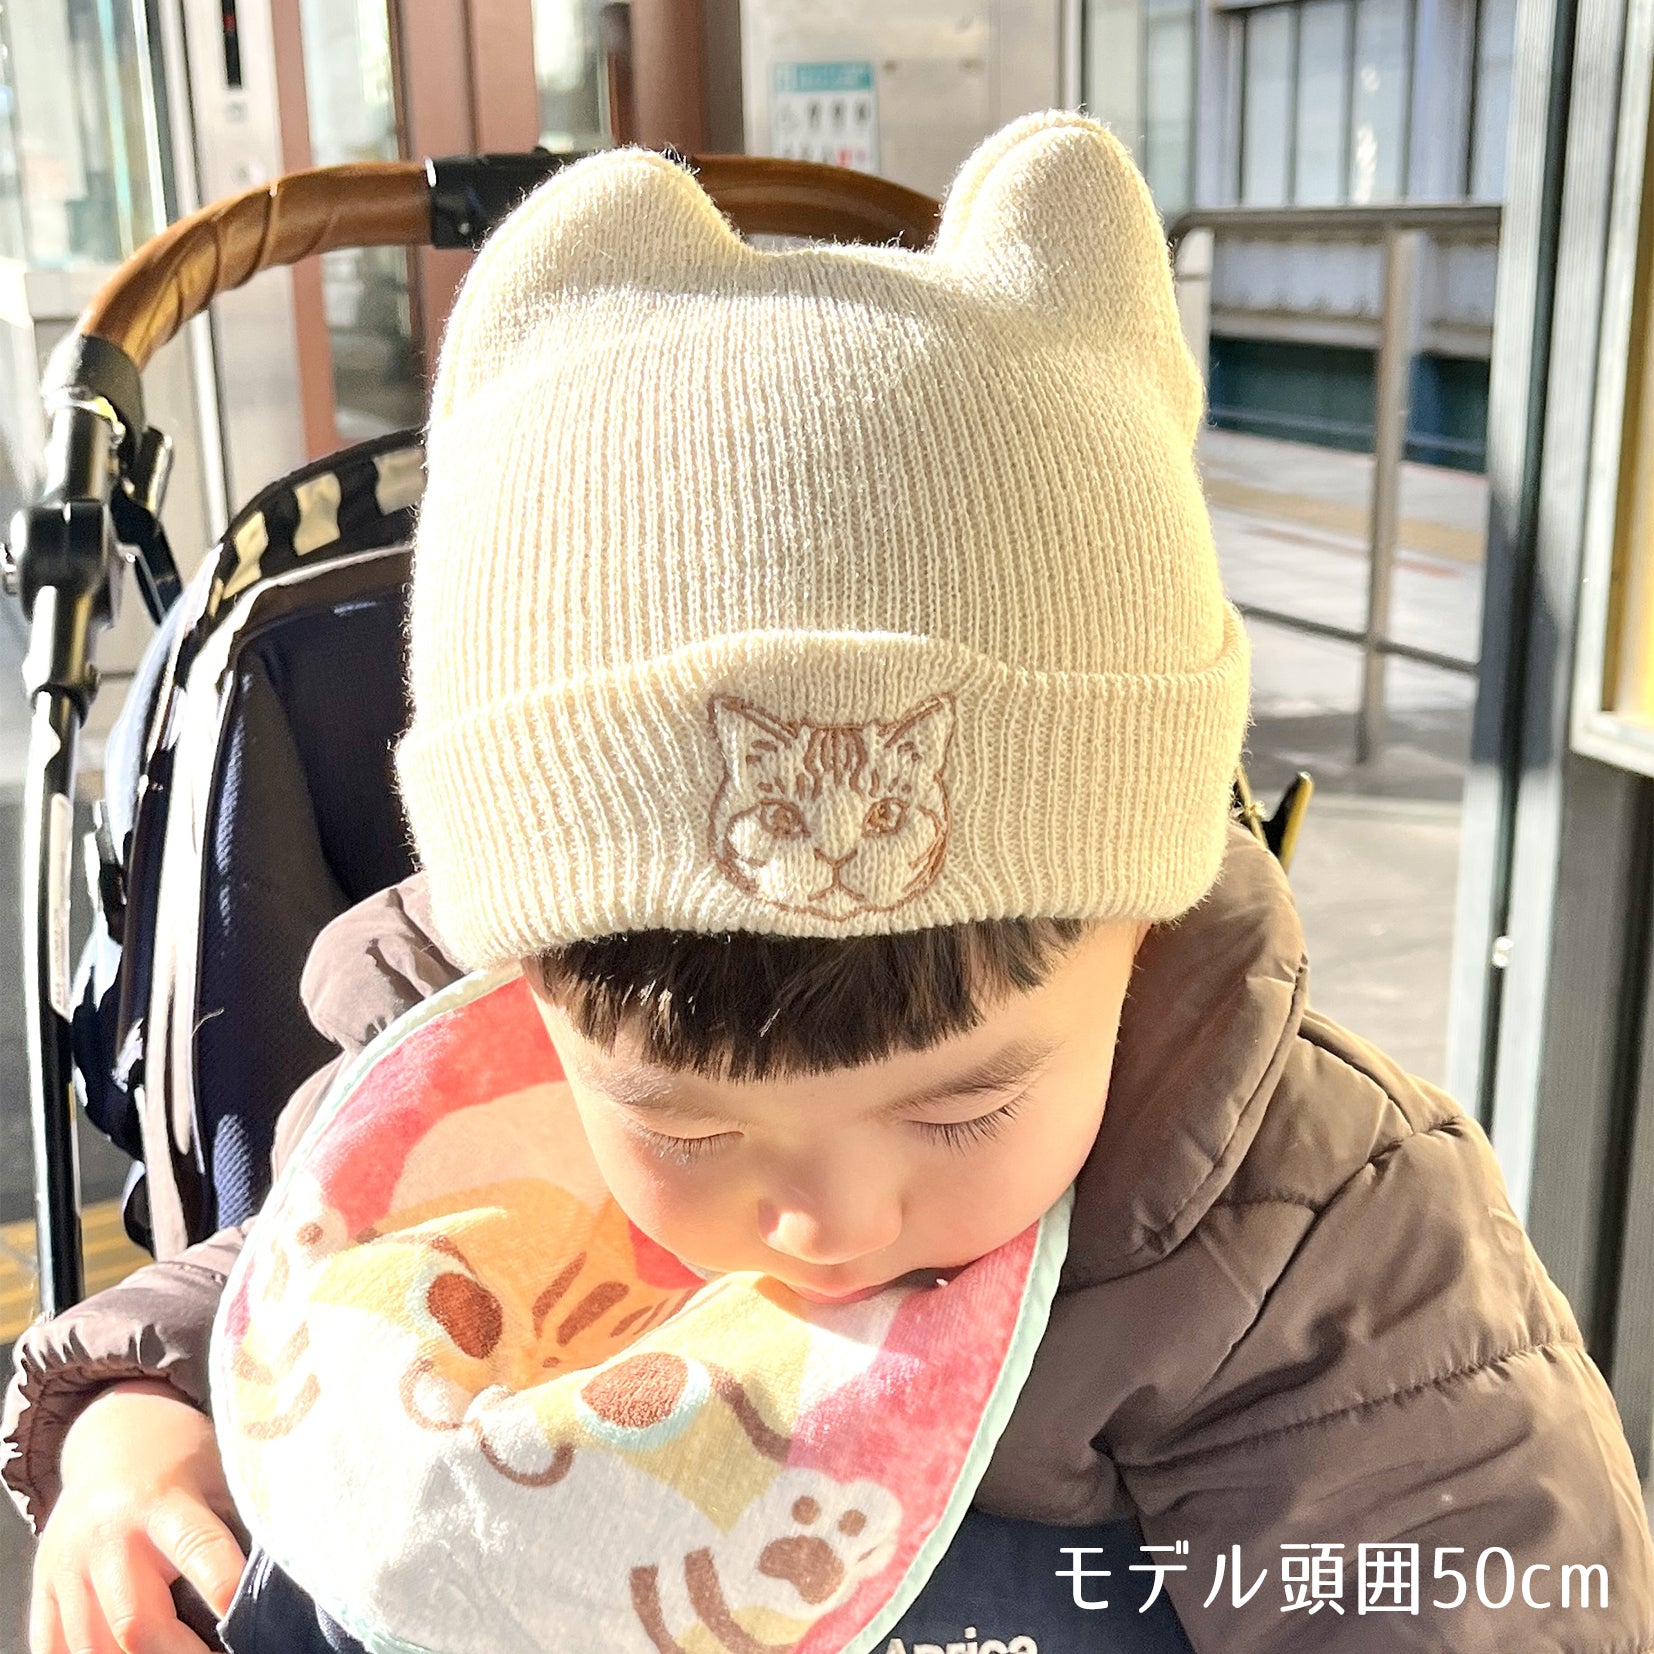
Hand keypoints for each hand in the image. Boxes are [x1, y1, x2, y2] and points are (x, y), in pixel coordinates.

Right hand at [30, 1380, 248, 1653]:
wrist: (113, 1435)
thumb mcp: (221, 1473)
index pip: (197, 1548)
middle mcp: (109, 1537)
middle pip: (135, 1622)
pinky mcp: (44, 1591)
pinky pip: (53, 1650)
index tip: (242, 1617)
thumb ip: (242, 1521)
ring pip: (92, 1648)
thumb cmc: (184, 1461)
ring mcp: (68, 1568)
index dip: (224, 1587)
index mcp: (162, 1500)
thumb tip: (279, 1575)